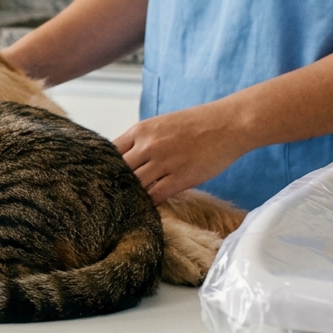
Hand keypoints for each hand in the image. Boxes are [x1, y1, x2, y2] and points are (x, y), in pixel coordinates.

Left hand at [114, 102, 253, 204]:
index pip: (109, 153)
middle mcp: (148, 146)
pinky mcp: (180, 178)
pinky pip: (155, 197)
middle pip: (119, 172)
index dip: (105, 167)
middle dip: (114, 184)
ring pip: (135, 186)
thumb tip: (125, 159)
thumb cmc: (197, 124)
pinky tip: (146, 209)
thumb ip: (142, 141)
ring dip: (131, 196)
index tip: (103, 178)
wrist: (229, 124)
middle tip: (110, 197)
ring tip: (125, 206)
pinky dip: (148, 204)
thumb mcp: (161, 124)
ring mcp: (163, 162)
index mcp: (140, 130)